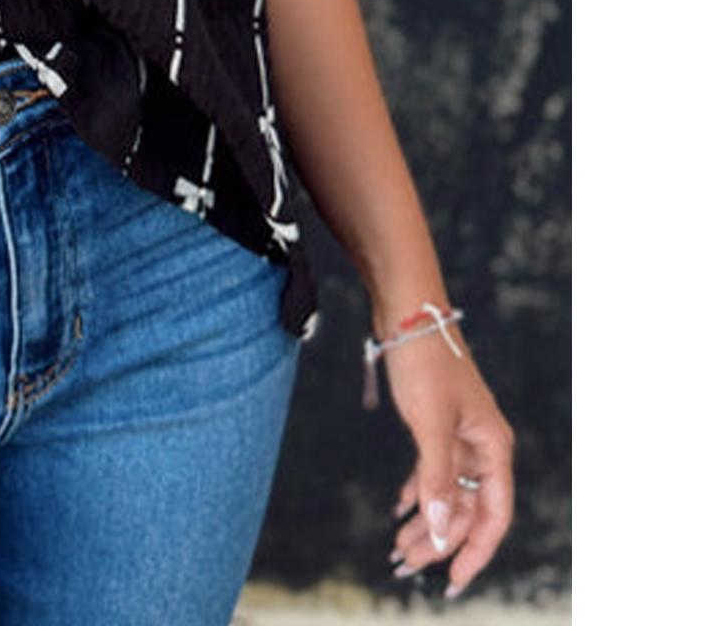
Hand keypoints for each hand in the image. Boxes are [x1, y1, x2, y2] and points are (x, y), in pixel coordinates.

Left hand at [383, 328, 516, 599]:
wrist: (408, 312)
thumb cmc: (424, 361)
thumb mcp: (429, 423)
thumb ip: (436, 478)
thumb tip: (440, 531)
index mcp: (492, 446)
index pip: (493, 514)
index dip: (476, 551)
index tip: (452, 579)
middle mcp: (482, 444)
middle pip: (466, 507)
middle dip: (438, 539)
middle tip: (404, 565)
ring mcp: (459, 434)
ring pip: (447, 490)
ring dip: (424, 520)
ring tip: (397, 548)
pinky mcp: (437, 422)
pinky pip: (433, 469)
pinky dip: (418, 490)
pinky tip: (400, 508)